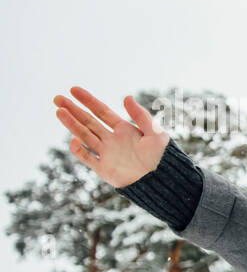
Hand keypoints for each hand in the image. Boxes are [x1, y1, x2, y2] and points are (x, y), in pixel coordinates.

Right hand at [54, 86, 169, 187]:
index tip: (73, 89)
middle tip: (57, 98)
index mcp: (124, 129)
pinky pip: (88, 158)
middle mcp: (112, 139)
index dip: (88, 100)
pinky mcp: (104, 168)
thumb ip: (141, 116)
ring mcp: (106, 153)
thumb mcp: (155, 133)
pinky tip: (73, 140)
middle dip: (73, 110)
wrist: (163, 181)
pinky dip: (79, 150)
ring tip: (59, 112)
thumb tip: (127, 97)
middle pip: (88, 121)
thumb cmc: (163, 157)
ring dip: (71, 124)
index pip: (102, 111)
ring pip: (84, 136)